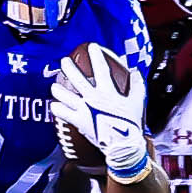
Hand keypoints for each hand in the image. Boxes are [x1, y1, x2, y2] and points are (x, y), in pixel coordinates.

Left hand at [50, 44, 148, 177]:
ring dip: (57, 90)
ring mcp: (84, 109)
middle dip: (68, 68)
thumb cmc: (130, 124)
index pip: (100, 68)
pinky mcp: (78, 121)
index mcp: (108, 91)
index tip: (92, 46)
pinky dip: (57, 109)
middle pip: (77, 78)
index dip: (96, 55)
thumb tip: (136, 72)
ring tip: (54, 87)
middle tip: (64, 62)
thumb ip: (137, 85)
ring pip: (64, 96)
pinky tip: (54, 107)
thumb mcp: (137, 102)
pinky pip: (62, 113)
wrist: (122, 145)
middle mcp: (93, 98)